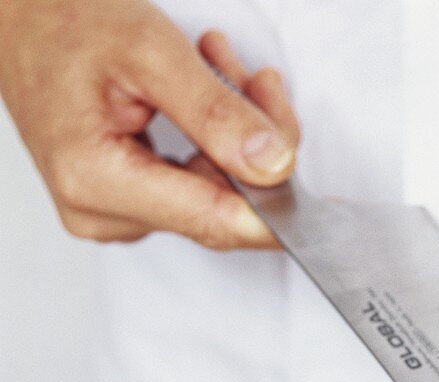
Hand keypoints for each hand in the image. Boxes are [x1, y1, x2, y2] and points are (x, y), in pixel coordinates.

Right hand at [0, 0, 299, 248]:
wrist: (16, 13)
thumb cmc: (61, 19)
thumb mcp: (148, 48)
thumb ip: (216, 112)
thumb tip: (273, 165)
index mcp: (96, 180)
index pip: (216, 220)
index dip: (278, 211)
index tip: (325, 205)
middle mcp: (101, 211)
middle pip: (222, 208)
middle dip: (256, 147)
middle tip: (259, 82)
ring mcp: (113, 212)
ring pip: (216, 194)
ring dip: (236, 134)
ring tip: (222, 67)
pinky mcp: (126, 201)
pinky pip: (197, 185)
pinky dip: (216, 141)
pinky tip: (209, 93)